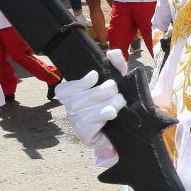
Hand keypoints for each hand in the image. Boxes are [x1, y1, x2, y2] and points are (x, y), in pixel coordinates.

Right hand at [56, 49, 127, 166]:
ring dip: (103, 103)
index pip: (63, 90)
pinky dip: (101, 116)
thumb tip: (112, 53)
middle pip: (75, 100)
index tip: (95, 75)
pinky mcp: (85, 136)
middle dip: (98, 92)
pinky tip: (112, 113)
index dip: (77, 83)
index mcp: (74, 96)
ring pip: (81, 112)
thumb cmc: (117, 103)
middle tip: (114, 89)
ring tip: (119, 101)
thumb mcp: (119, 82)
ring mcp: (77, 124)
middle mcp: (72, 110)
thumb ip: (116, 66)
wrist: (127, 131)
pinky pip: (87, 125)